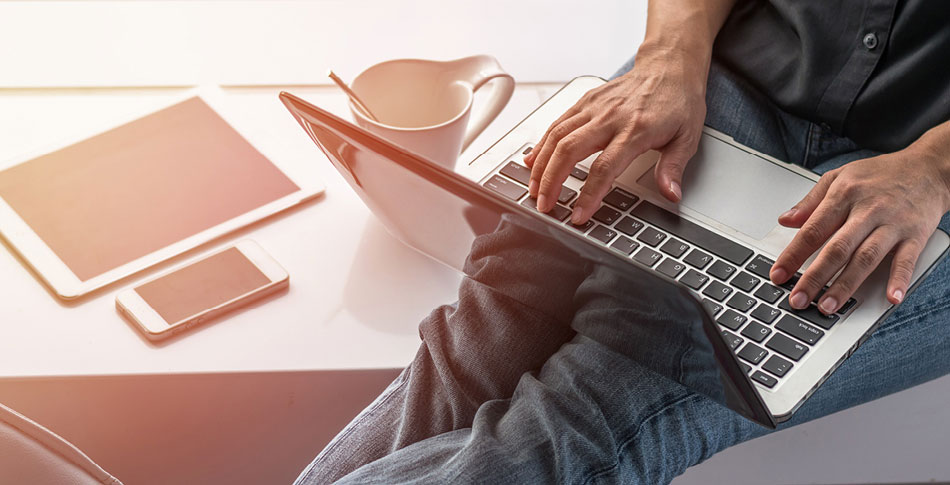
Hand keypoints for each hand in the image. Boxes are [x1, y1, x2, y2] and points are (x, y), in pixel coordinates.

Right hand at [523, 44, 707, 223]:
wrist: (669, 66)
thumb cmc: (677, 102)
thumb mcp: (687, 137)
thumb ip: (673, 168)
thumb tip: (671, 195)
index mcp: (636, 129)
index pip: (605, 167)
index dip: (589, 194)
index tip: (579, 214)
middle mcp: (610, 117)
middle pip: (569, 150)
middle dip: (552, 181)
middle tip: (544, 205)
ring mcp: (594, 107)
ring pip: (557, 136)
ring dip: (541, 165)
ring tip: (533, 189)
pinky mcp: (585, 101)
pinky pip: (557, 123)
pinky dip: (541, 143)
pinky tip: (532, 161)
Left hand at [770, 133, 949, 313]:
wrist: (929, 167)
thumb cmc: (880, 174)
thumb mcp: (839, 177)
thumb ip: (810, 201)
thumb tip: (785, 220)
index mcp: (843, 195)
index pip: (812, 230)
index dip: (793, 255)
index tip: (777, 275)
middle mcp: (867, 211)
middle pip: (837, 248)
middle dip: (814, 277)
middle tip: (798, 299)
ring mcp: (892, 224)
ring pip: (866, 258)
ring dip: (846, 285)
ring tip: (829, 306)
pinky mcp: (915, 234)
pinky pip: (906, 260)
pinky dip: (899, 279)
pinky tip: (890, 298)